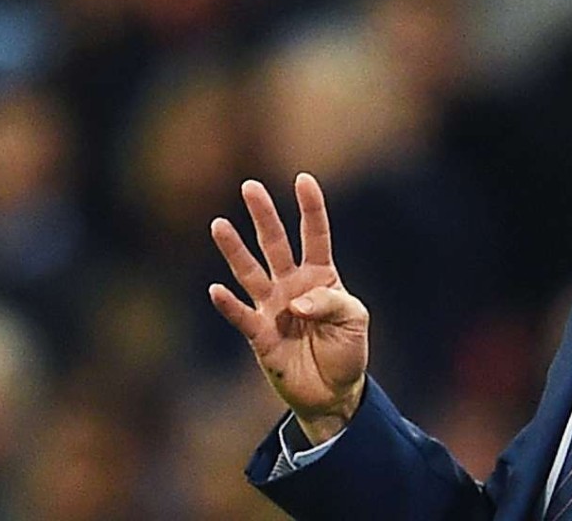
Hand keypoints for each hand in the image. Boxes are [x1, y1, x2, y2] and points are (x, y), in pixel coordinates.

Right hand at [209, 173, 368, 443]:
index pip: (315, 235)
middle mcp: (292, 285)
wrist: (334, 392)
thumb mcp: (354, 320)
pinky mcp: (260, 336)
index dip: (311, 208)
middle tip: (250, 186)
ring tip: (219, 224)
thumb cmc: (347, 350)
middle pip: (275, 244)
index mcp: (321, 276)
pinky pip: (241, 316)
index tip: (303, 179)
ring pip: (250, 272)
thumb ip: (330, 303)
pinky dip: (229, 305)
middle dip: (264, 216)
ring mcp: (273, 308)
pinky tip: (216, 289)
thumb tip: (295, 303)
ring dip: (235, 250)